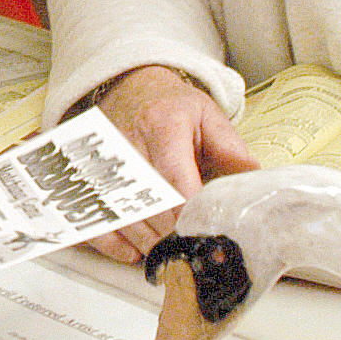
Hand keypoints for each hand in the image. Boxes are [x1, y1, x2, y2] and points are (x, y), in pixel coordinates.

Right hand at [82, 65, 255, 264]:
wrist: (131, 87)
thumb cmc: (173, 107)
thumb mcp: (209, 116)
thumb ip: (231, 150)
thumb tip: (252, 184)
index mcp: (163, 124)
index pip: (173, 175)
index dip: (187, 209)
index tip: (203, 230)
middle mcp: (127, 143)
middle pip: (147, 200)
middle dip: (171, 231)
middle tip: (192, 247)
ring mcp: (102, 162)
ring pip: (121, 214)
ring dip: (148, 241)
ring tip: (172, 250)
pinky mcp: (89, 178)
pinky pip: (93, 217)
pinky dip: (113, 242)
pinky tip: (136, 252)